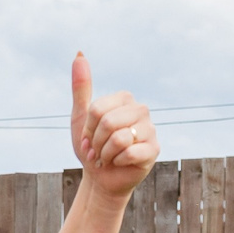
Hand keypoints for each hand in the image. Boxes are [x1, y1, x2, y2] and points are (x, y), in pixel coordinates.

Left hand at [69, 53, 158, 199]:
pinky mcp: (154, 149)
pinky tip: (120, 163)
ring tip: (107, 157)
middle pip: (107, 122)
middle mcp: (140, 110)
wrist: (101, 178)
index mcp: (124, 99)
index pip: (97, 110)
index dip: (87, 129)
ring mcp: (150, 129)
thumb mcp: (80, 117)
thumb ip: (81, 87)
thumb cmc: (91, 147)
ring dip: (106, 154)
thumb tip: (79, 54)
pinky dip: (118, 162)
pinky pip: (130, 153)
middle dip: (96, 142)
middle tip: (98, 151)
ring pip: (119, 138)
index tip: (89, 138)